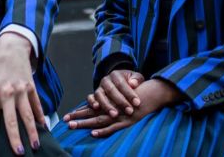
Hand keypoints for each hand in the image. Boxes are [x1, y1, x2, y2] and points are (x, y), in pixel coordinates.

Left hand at [0, 32, 44, 154]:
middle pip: (12, 120)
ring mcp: (21, 90)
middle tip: (19, 154)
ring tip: (35, 145)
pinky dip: (40, 115)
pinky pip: (36, 104)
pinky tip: (43, 127)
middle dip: (16, 138)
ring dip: (31, 131)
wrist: (11, 46)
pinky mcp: (31, 87)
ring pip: (27, 114)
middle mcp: (7, 93)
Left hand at [64, 79, 184, 137]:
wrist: (157, 91)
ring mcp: (121, 114)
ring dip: (85, 123)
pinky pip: (114, 127)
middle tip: (65, 121)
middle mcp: (114, 107)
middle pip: (93, 113)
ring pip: (100, 119)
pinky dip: (104, 130)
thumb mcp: (128, 93)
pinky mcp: (129, 120)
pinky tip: (94, 133)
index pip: (93, 106)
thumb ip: (117, 98)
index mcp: (112, 101)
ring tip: (72, 126)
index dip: (81, 111)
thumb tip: (108, 100)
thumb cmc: (143, 93)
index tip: (69, 115)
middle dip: (78, 117)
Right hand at [74, 69, 144, 119]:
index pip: (122, 84)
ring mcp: (99, 87)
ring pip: (100, 95)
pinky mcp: (93, 95)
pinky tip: (96, 108)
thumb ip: (136, 79)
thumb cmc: (130, 82)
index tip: (137, 103)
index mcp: (116, 74)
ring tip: (115, 115)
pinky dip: (92, 102)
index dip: (130, 94)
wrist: (120, 82)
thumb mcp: (136, 78)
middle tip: (129, 111)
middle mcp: (106, 80)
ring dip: (107, 105)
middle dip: (120, 102)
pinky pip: (89, 97)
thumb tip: (133, 83)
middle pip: (111, 90)